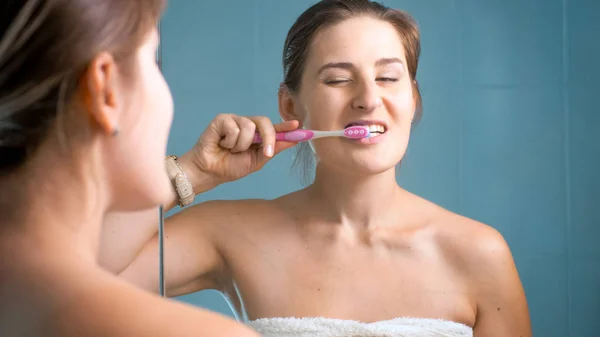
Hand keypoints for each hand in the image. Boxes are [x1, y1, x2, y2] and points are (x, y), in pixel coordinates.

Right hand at [182, 114, 299, 185]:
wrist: (210, 172)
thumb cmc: (231, 167)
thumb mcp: (257, 161)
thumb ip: (274, 149)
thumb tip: (294, 140)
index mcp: (257, 135)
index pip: (274, 127)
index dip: (286, 126)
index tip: (298, 125)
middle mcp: (247, 125)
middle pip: (264, 122)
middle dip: (268, 137)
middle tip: (266, 153)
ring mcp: (234, 120)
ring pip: (248, 127)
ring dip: (241, 145)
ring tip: (230, 150)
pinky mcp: (222, 119)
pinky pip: (234, 128)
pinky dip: (230, 141)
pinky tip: (222, 144)